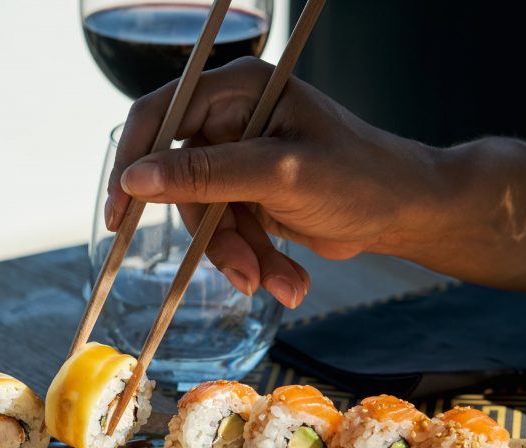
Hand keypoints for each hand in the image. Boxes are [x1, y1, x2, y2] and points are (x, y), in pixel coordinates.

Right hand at [107, 57, 439, 307]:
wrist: (404, 212)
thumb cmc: (360, 176)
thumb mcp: (280, 174)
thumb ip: (207, 175)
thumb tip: (136, 179)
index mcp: (239, 89)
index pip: (160, 115)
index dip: (133, 162)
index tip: (121, 214)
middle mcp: (233, 119)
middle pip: (181, 179)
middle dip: (213, 234)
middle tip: (241, 270)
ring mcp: (242, 160)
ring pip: (205, 216)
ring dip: (240, 256)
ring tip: (281, 281)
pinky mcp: (251, 195)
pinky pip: (227, 233)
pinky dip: (253, 260)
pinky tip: (288, 278)